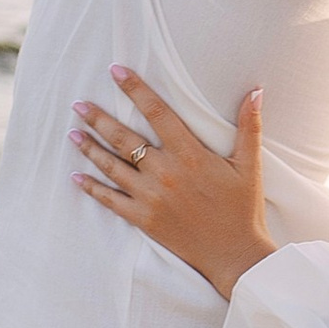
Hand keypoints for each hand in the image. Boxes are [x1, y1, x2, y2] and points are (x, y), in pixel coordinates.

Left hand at [72, 73, 271, 294]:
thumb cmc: (244, 209)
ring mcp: (151, 197)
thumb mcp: (250, 166)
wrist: (234, 255)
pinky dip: (92, 188)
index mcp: (190, 154)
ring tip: (73, 133)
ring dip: (90, 148)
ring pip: (112, 167)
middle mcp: (165, 173)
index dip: (135, 90)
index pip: (157, 113)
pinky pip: (111, 200)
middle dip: (99, 118)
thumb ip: (249, 126)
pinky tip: (76, 177)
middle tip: (78, 105)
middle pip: (124, 138)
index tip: (116, 72)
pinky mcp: (144, 219)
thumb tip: (256, 91)